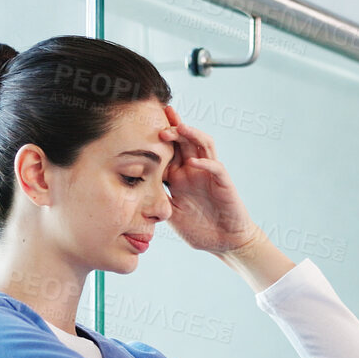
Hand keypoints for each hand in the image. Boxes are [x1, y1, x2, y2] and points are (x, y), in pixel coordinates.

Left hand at [156, 104, 260, 253]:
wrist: (224, 243)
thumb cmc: (199, 229)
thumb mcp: (171, 214)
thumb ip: (158, 200)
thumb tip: (133, 191)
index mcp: (179, 177)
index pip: (167, 152)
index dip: (156, 139)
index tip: (141, 125)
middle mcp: (194, 170)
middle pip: (184, 141)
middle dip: (173, 126)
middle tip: (158, 114)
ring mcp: (209, 174)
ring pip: (202, 145)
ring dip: (191, 135)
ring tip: (177, 128)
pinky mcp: (223, 183)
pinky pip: (216, 168)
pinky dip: (205, 163)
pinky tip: (193, 162)